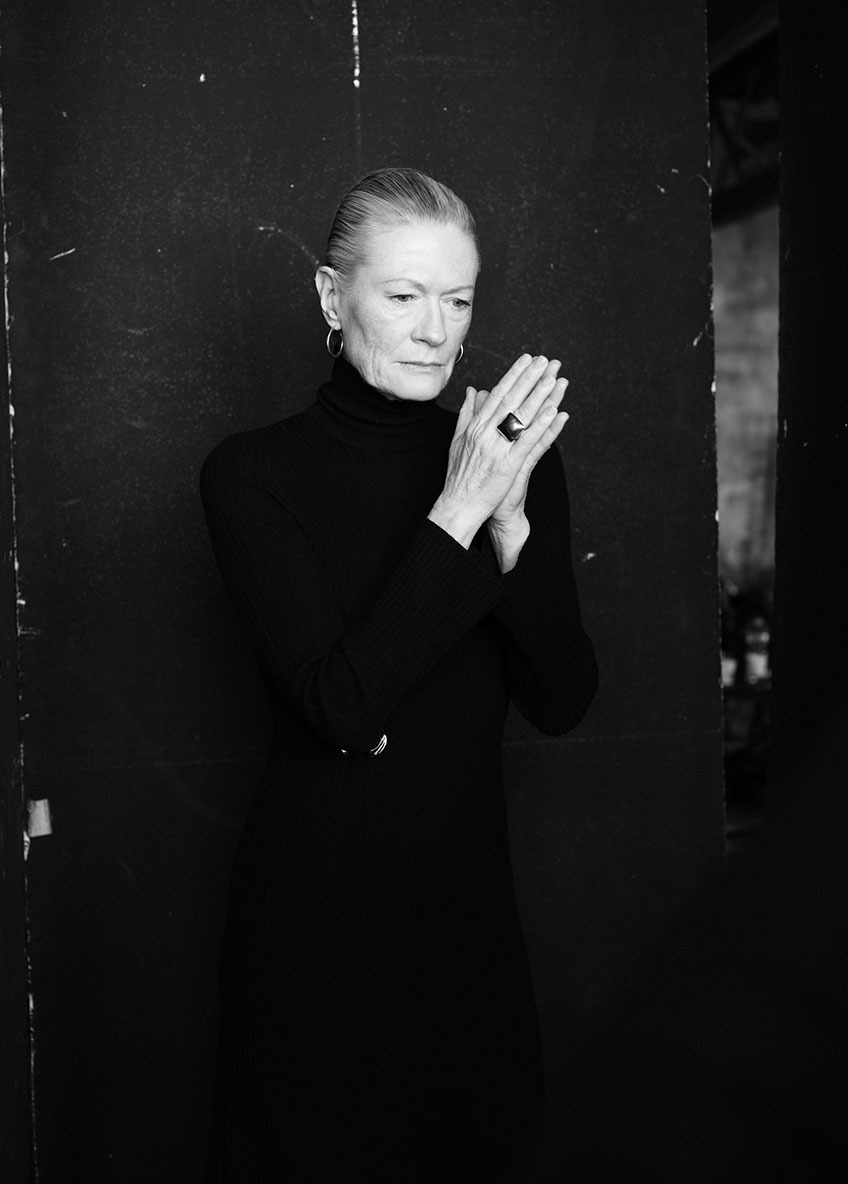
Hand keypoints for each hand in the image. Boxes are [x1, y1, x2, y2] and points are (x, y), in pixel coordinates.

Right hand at [428, 354, 568, 551]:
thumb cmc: (459, 475)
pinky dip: (541, 427)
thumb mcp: (457, 440)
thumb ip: (466, 413)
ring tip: (554, 380)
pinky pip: (528, 442)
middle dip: (530, 378)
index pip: (498, 394)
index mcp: (475, 426)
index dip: (514, 375)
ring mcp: (497, 448)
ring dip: (539, 396)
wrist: (458, 504)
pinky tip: (554, 413)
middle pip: (512, 400)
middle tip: (545, 362)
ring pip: (521, 417)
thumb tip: (473, 391)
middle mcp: (486, 433)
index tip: (527, 360)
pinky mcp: (508, 465)